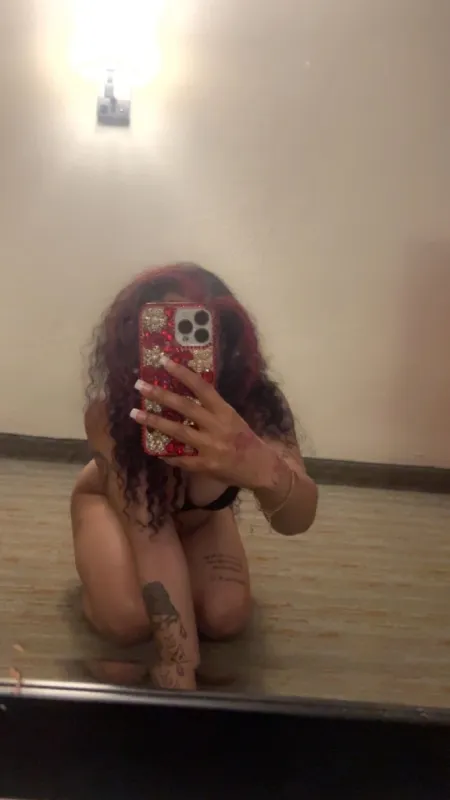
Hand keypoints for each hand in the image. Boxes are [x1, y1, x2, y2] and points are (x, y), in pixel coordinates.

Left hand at [130, 358, 282, 490]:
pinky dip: (166, 454)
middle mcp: (217, 427)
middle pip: (185, 407)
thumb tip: (186, 394)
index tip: (164, 362)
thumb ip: (212, 409)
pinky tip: (153, 450)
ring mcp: (210, 447)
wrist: (261, 468)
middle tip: (140, 386)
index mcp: (225, 412)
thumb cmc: (246, 440)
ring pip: (178, 432)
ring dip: (155, 422)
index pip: (202, 387)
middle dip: (160, 395)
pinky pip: (181, 459)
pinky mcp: (206, 466)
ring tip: (136, 414)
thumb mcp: (233, 418)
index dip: (183, 374)